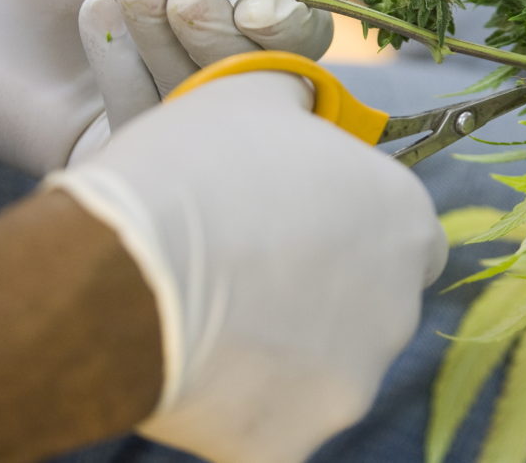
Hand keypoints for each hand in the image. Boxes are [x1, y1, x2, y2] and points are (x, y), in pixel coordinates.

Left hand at [0, 0, 331, 174]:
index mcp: (226, 18)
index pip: (295, 39)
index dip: (290, 28)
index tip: (260, 6)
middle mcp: (204, 75)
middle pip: (258, 81)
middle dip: (224, 37)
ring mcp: (161, 122)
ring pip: (203, 111)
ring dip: (175, 50)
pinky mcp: (110, 156)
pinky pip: (140, 133)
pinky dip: (125, 74)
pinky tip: (92, 14)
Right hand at [48, 72, 447, 462]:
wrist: (117, 270)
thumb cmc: (192, 169)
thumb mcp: (250, 97)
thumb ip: (300, 101)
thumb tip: (304, 105)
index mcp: (402, 220)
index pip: (408, 234)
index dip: (356, 228)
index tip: (304, 224)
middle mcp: (398, 307)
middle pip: (369, 305)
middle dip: (321, 292)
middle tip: (246, 269)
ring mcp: (350, 383)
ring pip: (323, 366)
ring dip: (283, 346)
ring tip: (207, 313)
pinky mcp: (293, 442)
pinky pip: (273, 418)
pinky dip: (241, 397)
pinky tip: (191, 360)